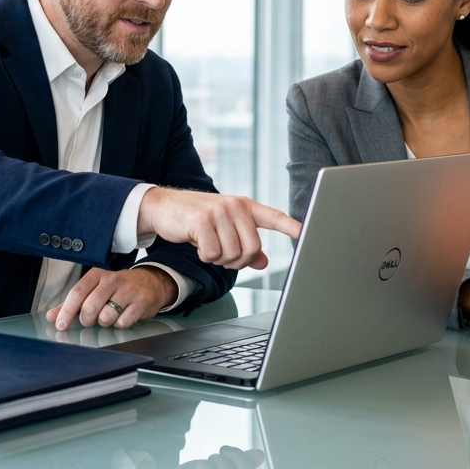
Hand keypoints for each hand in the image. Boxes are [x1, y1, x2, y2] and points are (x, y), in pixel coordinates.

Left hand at [46, 266, 176, 330]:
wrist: (151, 282)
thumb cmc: (118, 287)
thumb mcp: (95, 289)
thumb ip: (72, 303)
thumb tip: (51, 316)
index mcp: (97, 274)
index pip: (77, 293)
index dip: (67, 311)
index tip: (60, 325)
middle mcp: (113, 279)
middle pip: (90, 307)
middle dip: (87, 320)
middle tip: (91, 320)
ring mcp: (128, 290)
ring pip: (106, 317)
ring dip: (105, 322)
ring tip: (110, 315)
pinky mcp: (141, 302)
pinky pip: (122, 322)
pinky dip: (120, 324)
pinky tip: (123, 316)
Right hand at [137, 187, 301, 270]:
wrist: (163, 207)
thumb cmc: (196, 220)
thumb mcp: (223, 230)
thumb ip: (244, 244)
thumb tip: (263, 262)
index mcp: (244, 206)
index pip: (273, 216)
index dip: (290, 227)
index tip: (306, 233)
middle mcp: (235, 206)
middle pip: (251, 248)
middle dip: (237, 260)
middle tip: (221, 254)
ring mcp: (219, 211)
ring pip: (232, 254)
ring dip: (219, 259)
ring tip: (208, 246)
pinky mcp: (202, 220)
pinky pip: (213, 253)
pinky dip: (205, 256)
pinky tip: (197, 244)